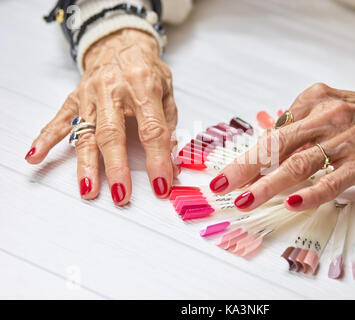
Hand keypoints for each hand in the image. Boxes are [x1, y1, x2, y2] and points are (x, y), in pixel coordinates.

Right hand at [25, 29, 178, 204]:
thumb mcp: (167, 93)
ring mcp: (91, 94)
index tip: (161, 184)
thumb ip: (169, 128)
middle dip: (117, 168)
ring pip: (86, 132)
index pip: (152, 130)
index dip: (157, 160)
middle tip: (121, 194)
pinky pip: (59, 119)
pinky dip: (46, 139)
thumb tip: (172, 164)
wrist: (120, 43)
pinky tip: (36, 156)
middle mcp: (114, 89)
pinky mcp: (75, 97)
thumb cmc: (146, 70)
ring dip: (86, 164)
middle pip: (113, 134)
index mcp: (143, 86)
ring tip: (88, 188)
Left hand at [209, 83, 354, 211]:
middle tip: (222, 184)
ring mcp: (347, 138)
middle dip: (245, 167)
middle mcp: (327, 116)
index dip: (249, 156)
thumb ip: (299, 123)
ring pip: (300, 163)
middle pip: (277, 145)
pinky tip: (291, 202)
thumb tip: (268, 145)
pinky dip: (311, 192)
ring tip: (246, 199)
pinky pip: (332, 179)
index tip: (229, 174)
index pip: (274, 133)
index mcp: (314, 100)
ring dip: (268, 184)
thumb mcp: (331, 107)